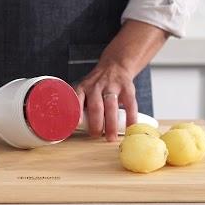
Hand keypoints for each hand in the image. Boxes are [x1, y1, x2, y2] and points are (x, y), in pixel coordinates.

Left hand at [75, 19, 169, 141]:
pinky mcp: (127, 87)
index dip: (76, 110)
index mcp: (83, 87)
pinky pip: (130, 103)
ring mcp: (112, 86)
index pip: (77, 98)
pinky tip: (130, 127)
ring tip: (111, 138)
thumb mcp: (84, 90)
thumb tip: (73, 128)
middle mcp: (96, 86)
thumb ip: (80, 105)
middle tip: (96, 135)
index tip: (77, 123)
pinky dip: (130, 116)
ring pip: (111, 105)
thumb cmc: (96, 85)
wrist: (115, 66)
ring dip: (111, 123)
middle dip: (96, 122)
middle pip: (95, 105)